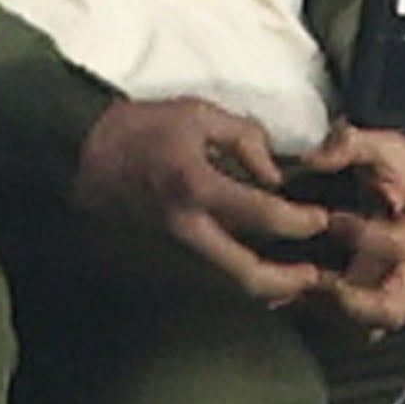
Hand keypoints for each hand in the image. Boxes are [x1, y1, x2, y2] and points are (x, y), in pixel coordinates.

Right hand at [71, 96, 339, 304]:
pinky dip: (236, 279)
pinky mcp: (163, 253)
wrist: (84, 154)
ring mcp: (170, 247)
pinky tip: (261, 275)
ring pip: (223, 283)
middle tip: (312, 277)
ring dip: (262, 288)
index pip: (259, 213)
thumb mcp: (200, 115)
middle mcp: (184, 226)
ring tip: (295, 283)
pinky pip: (208, 274)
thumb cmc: (143, 129)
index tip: (320, 220)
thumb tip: (274, 175)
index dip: (297, 221)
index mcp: (196, 186)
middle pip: (241, 272)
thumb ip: (246, 139)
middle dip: (282, 281)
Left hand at [293, 124, 404, 337]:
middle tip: (311, 279)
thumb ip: (352, 145)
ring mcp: (398, 292)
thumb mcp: (392, 149)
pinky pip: (353, 326)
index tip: (332, 219)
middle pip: (389, 310)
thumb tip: (312, 154)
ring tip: (295, 292)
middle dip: (348, 303)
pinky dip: (324, 315)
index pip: (398, 245)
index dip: (361, 234)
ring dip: (330, 314)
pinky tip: (296, 296)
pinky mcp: (380, 303)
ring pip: (369, 328)